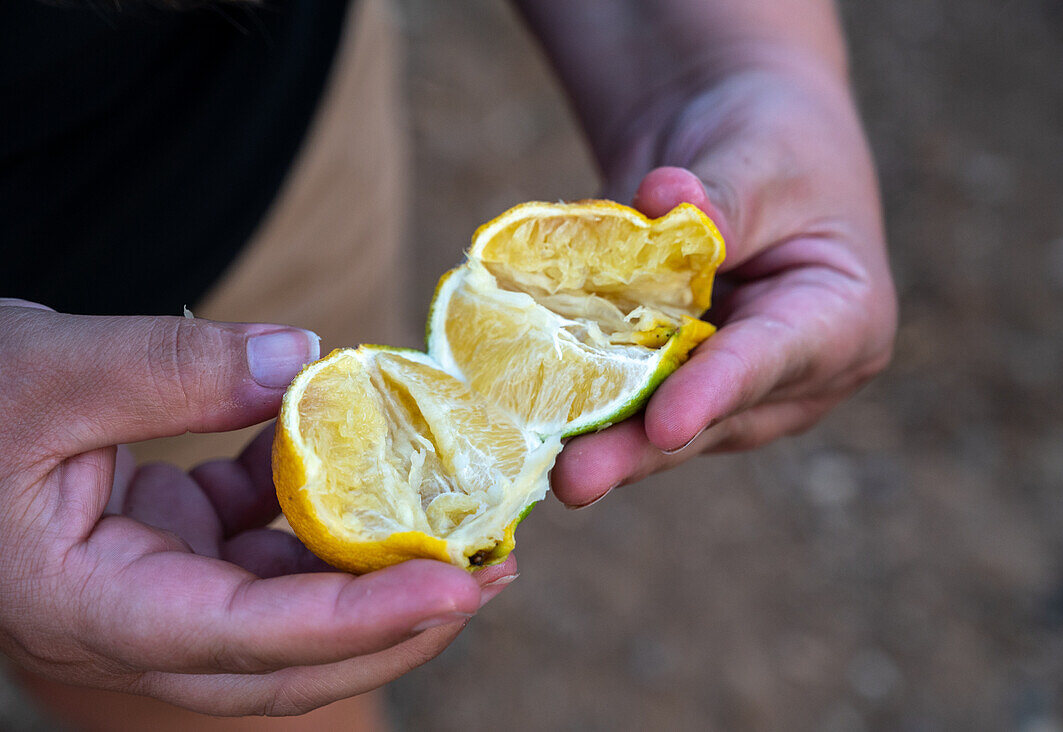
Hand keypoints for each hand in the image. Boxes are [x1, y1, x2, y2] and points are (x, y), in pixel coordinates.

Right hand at [0, 300, 513, 714]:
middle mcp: (131, 620)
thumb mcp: (43, 371)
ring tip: (460, 523)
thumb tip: (306, 363)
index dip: (358, 620)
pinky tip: (362, 458)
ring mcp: (156, 583)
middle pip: (287, 659)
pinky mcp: (172, 542)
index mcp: (88, 608)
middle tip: (489, 572)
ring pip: (288, 606)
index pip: (245, 637)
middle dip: (396, 626)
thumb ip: (170, 369)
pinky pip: (264, 540)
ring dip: (373, 570)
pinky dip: (319, 505)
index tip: (455, 586)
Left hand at [553, 62, 896, 507]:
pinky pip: (618, 392)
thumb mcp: (762, 157)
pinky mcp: (662, 376)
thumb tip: (664, 204)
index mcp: (839, 322)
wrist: (731, 138)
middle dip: (637, 448)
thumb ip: (719, 196)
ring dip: (594, 439)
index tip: (666, 425)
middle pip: (707, 418)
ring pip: (653, 420)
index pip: (772, 360)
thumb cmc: (773, 142)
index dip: (715, 392)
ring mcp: (718, 385)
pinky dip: (573, 399)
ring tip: (540, 465)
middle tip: (576, 481)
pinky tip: (523, 414)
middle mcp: (783, 376)